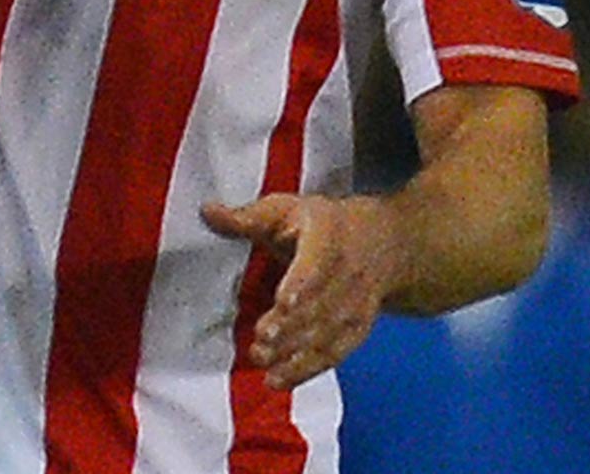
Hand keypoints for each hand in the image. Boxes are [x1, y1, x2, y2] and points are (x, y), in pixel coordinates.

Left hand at [201, 193, 401, 390]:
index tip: (282, 303)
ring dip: (295, 353)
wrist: (383, 245)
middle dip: (291, 328)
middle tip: (259, 343)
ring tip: (262, 361)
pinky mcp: (355, 330)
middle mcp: (348, 275)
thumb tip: (207, 211)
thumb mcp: (287, 209)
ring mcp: (355, 306)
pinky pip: (333, 354)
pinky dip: (306, 370)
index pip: (317, 265)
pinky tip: (278, 380)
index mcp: (329, 238)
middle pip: (319, 307)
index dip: (302, 285)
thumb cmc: (322, 224)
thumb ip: (247, 217)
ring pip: (326, 334)